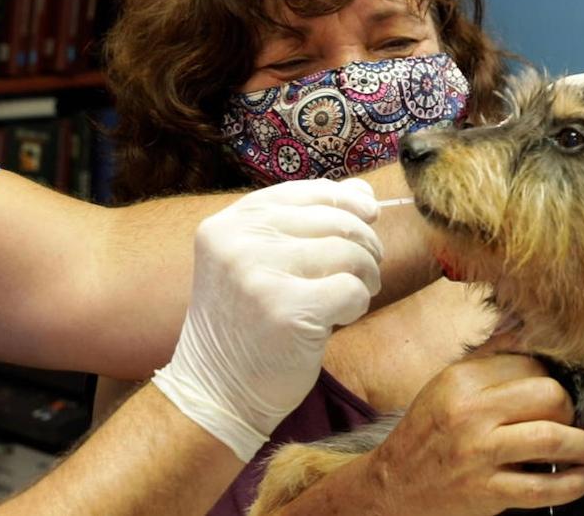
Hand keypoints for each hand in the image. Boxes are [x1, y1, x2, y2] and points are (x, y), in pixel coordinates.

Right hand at [152, 179, 382, 461]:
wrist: (217, 392)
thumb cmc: (247, 325)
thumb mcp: (260, 261)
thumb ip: (307, 222)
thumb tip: (363, 193)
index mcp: (227, 224)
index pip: (305, 192)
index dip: (346, 201)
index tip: (366, 220)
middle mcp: (237, 242)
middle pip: (334, 219)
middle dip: (364, 243)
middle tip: (365, 270)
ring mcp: (258, 275)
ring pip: (348, 252)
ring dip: (366, 274)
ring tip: (355, 293)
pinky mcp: (286, 311)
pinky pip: (351, 289)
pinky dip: (357, 304)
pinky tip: (339, 317)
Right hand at [363, 336, 583, 514]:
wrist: (395, 482)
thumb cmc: (428, 431)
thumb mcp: (447, 385)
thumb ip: (488, 361)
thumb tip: (532, 334)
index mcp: (461, 380)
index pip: (531, 365)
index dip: (551, 378)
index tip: (553, 394)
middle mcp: (470, 412)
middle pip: (549, 396)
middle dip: (570, 409)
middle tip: (568, 420)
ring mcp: (479, 453)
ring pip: (553, 439)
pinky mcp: (487, 491)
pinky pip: (545, 488)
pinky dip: (576, 483)